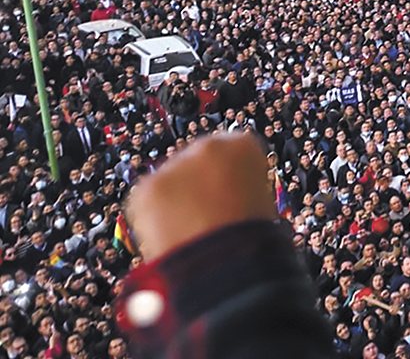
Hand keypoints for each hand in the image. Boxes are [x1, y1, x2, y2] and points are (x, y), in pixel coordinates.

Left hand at [126, 132, 276, 259]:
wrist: (226, 266)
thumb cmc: (254, 242)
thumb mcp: (262, 206)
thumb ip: (242, 192)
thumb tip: (229, 199)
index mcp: (244, 146)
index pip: (234, 153)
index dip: (233, 179)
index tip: (232, 198)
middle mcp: (207, 147)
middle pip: (198, 163)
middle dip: (199, 186)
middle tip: (206, 218)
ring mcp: (173, 166)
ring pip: (172, 182)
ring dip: (177, 202)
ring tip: (189, 234)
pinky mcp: (145, 190)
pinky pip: (148, 203)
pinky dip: (155, 220)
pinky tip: (172, 238)